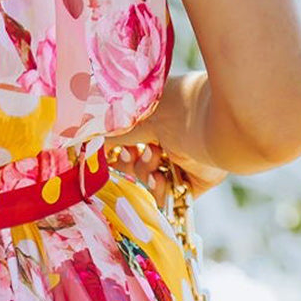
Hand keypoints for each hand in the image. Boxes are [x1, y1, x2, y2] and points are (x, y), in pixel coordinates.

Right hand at [109, 74, 229, 202]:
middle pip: (138, 159)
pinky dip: (160, 191)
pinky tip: (160, 179)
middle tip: (131, 155)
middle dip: (130, 161)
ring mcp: (187, 157)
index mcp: (160, 113)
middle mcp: (174, 134)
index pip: (130, 136)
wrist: (215, 121)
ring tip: (154, 158)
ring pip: (152, 177)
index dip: (117, 146)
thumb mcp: (136, 118)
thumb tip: (85, 141)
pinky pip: (173, 193)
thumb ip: (111, 133)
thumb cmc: (176, 107)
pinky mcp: (201, 177)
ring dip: (145, 171)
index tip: (109, 148)